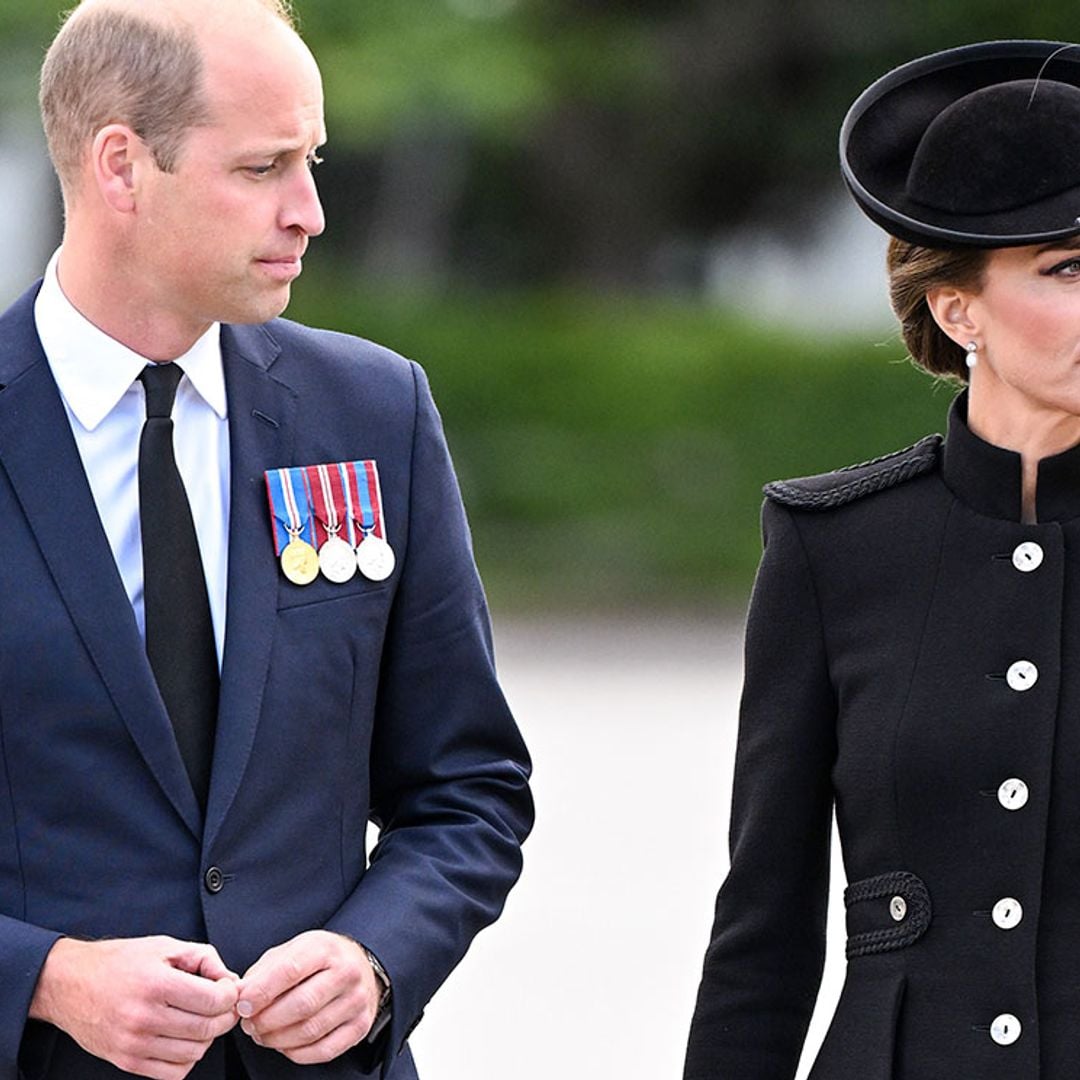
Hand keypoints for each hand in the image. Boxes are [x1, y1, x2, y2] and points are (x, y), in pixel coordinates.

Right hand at [29, 936, 239, 1079]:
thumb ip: (203, 959)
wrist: (70, 984)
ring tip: (201, 1019)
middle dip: (225, 1016)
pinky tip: (183, 1039)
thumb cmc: (118, 962)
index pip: (213, 1000)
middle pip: (207, 1029)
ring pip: (193, 1053)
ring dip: (207, 1038)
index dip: (230, 995)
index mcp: (156, 984)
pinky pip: (172, 1074)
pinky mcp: (126, 1062)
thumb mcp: (164, 946)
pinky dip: (187, 1059)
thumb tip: (230, 980)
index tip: (227, 989)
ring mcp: (134, 1044)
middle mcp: (144, 1017)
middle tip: (222, 1005)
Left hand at [236, 930, 381, 1063]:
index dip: (261, 992)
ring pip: (310, 1031)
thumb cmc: (317, 959)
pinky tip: (285, 1044)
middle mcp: (346, 973)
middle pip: (302, 1005)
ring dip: (277, 1039)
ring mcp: (356, 1001)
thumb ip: (263, 972)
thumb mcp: (290, 951)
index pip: (290, 970)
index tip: (242, 1006)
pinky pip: (323, 1050)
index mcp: (325, 948)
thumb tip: (239, 996)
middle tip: (249, 1025)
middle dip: (267, 1020)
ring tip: (263, 1034)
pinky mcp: (360, 1026)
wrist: (358, 965)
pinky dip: (296, 1053)